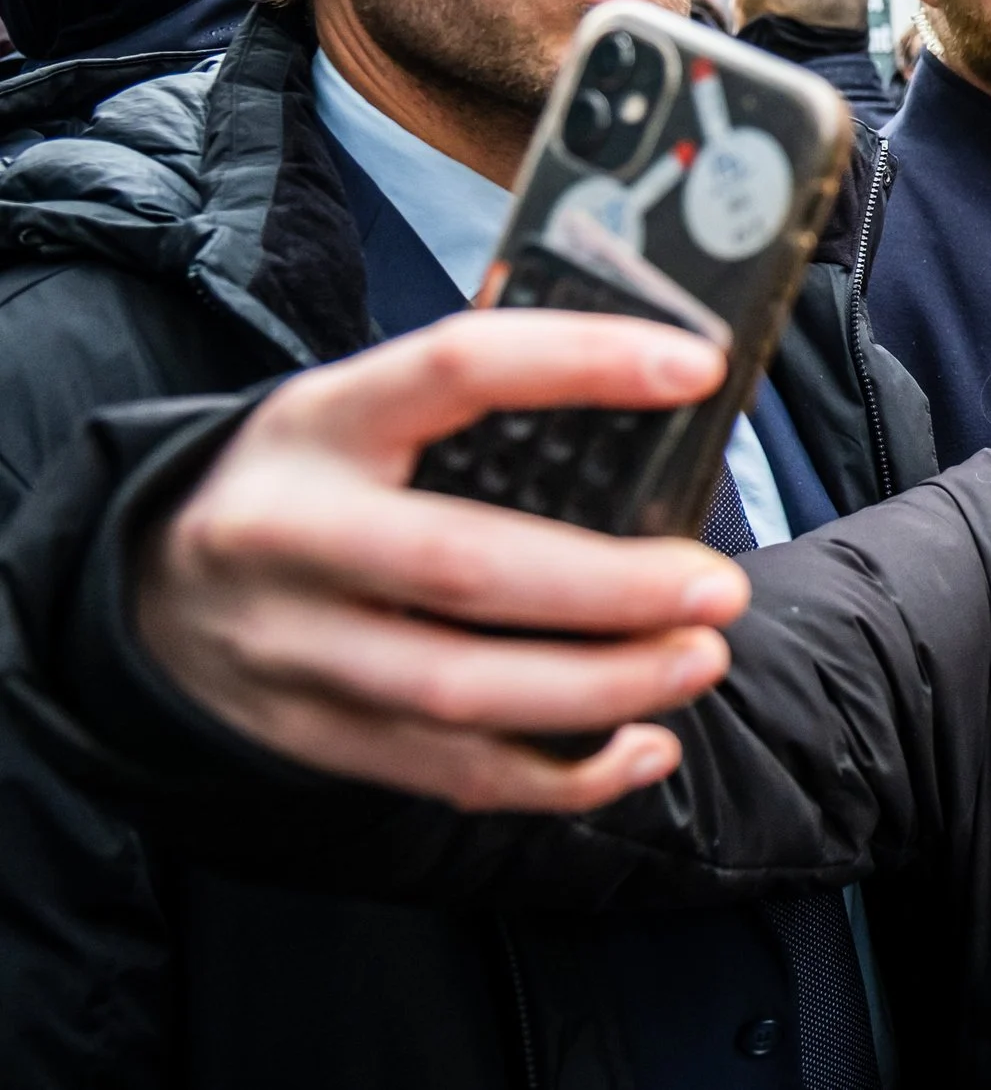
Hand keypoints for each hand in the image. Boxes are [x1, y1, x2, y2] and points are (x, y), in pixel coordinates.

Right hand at [138, 311, 754, 814]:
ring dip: (602, 689)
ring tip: (700, 661)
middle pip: (464, 566)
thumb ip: (476, 389)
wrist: (149, 587)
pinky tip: (646, 745)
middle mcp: (293, 534)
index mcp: (321, 421)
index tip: (700, 370)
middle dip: (610, 586)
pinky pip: (450, 775)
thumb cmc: (313, 481)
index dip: (582, 362)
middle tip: (719, 586)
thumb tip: (644, 335)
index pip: (456, 368)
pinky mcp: (314, 738)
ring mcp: (295, 650)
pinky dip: (562, 777)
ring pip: (460, 691)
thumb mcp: (358, 409)